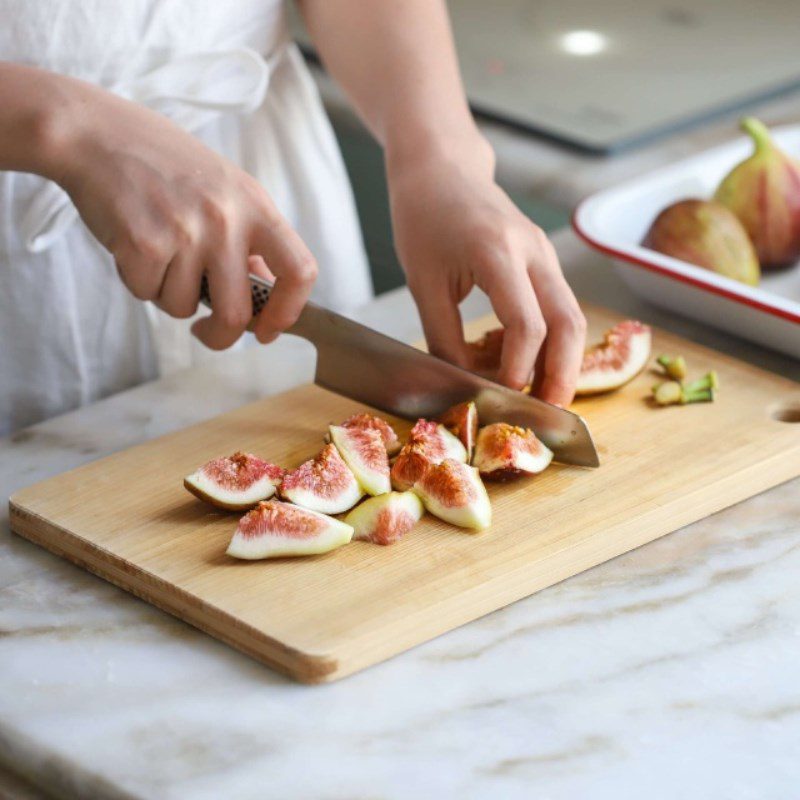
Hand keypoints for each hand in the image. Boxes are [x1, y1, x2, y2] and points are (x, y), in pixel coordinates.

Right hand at [48, 79, 316, 348]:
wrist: (98, 134)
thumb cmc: (165, 166)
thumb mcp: (226, 190)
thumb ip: (250, 240)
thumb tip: (265, 293)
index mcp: (256, 206)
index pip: (299, 270)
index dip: (288, 312)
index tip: (269, 330)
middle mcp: (226, 219)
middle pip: (237, 313)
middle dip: (221, 336)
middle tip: (207, 332)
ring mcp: (186, 231)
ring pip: (184, 307)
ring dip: (168, 295)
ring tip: (159, 253)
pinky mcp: (144, 243)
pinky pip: (147, 294)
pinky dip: (138, 281)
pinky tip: (134, 245)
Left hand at [388, 140, 585, 405]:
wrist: (442, 169)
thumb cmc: (424, 218)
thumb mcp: (423, 282)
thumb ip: (443, 336)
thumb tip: (465, 383)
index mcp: (498, 252)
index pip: (527, 324)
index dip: (520, 368)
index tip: (506, 396)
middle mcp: (534, 251)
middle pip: (570, 323)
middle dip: (563, 374)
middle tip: (550, 413)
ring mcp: (545, 254)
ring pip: (573, 316)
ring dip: (565, 361)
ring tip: (548, 398)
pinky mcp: (544, 261)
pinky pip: (560, 306)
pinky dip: (554, 341)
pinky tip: (534, 365)